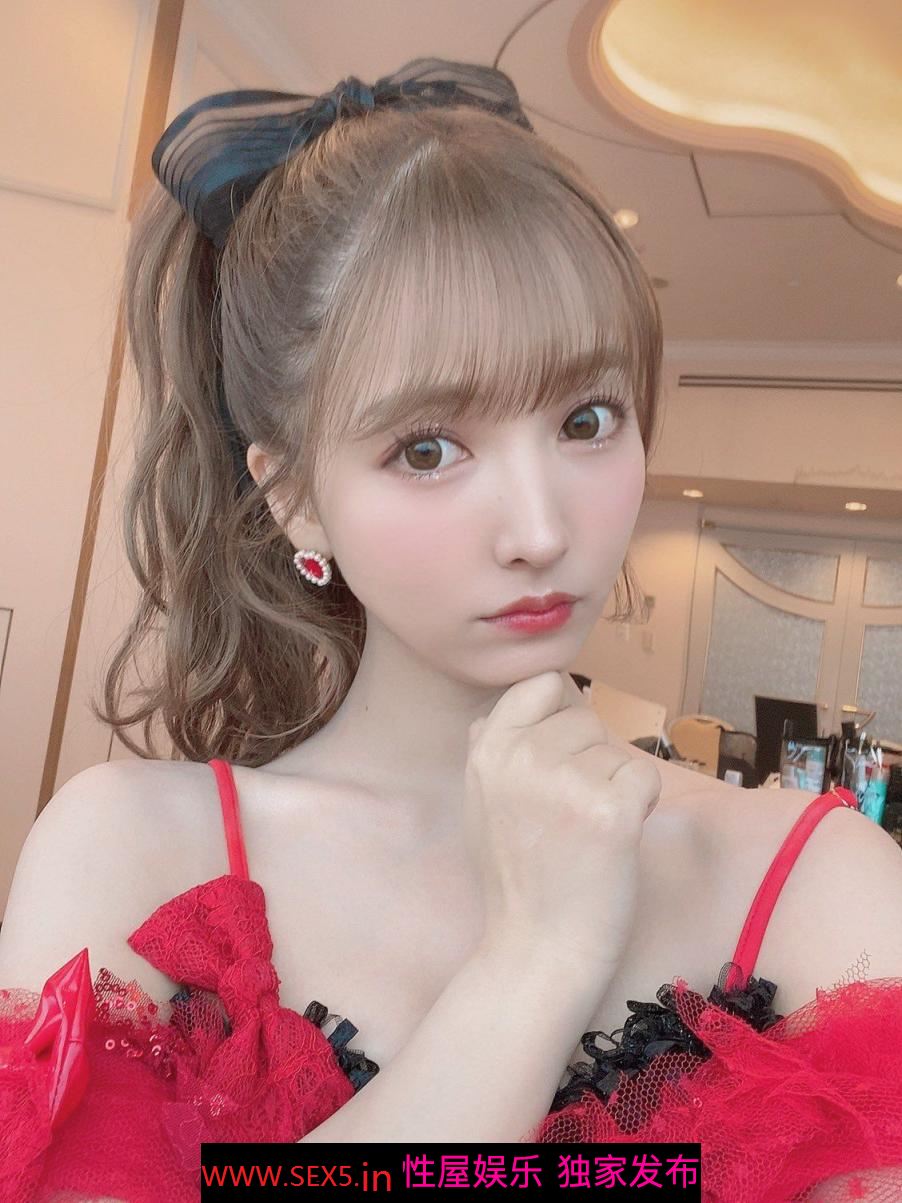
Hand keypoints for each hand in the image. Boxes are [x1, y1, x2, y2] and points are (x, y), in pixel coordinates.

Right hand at [464, 671, 660, 980]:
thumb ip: (493, 748)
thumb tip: (509, 704)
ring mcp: (568, 782)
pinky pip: (645, 778)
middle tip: (570, 811)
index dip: (561, 711)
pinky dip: (641, 805)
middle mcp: (524, 757)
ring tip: (587, 830)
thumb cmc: (516, 878)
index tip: (564, 750)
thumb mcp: (479, 800)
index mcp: (488, 749)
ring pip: (616, 750)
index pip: (541, 683)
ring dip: (614, 784)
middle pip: (585, 717)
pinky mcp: (612, 811)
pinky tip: (614, 839)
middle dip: (590, 757)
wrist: (537, 950)